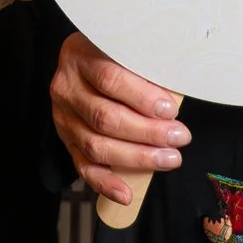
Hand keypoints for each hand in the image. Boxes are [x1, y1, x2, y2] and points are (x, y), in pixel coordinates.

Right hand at [50, 32, 187, 209]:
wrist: (84, 60)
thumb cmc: (116, 55)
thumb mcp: (127, 48)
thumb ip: (145, 67)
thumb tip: (176, 94)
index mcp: (80, 55)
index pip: (109, 78)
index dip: (142, 97)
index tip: (170, 109)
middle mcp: (66, 87)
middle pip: (104, 116)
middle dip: (147, 132)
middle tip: (179, 137)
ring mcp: (63, 116)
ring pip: (95, 145)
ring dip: (136, 157)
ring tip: (169, 158)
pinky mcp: (66, 140)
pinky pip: (83, 167)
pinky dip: (106, 183)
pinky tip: (126, 194)